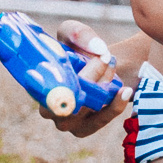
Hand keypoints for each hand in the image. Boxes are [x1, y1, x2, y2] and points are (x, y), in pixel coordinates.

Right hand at [41, 19, 134, 134]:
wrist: (100, 64)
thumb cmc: (77, 49)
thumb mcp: (73, 33)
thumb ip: (79, 33)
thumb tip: (98, 49)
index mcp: (38, 85)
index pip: (50, 86)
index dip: (73, 73)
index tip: (98, 56)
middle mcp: (47, 108)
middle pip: (71, 99)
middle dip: (93, 76)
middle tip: (107, 57)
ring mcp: (64, 122)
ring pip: (87, 108)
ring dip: (104, 86)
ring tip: (112, 67)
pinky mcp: (83, 129)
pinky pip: (100, 121)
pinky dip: (115, 105)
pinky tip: (125, 90)